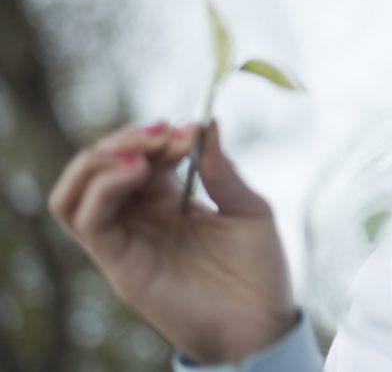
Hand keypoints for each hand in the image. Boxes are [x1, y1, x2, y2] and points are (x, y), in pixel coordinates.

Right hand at [48, 121, 296, 363]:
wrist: (261, 324)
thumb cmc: (258, 271)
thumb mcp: (248, 210)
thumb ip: (222, 170)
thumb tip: (206, 122)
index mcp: (168, 201)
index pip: (140, 155)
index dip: (158, 135)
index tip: (189, 130)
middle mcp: (139, 219)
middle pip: (100, 167)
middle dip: (127, 139)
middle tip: (164, 132)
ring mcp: (126, 241)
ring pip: (76, 191)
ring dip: (102, 158)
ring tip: (142, 152)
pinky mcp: (119, 264)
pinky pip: (87, 220)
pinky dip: (103, 187)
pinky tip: (137, 171)